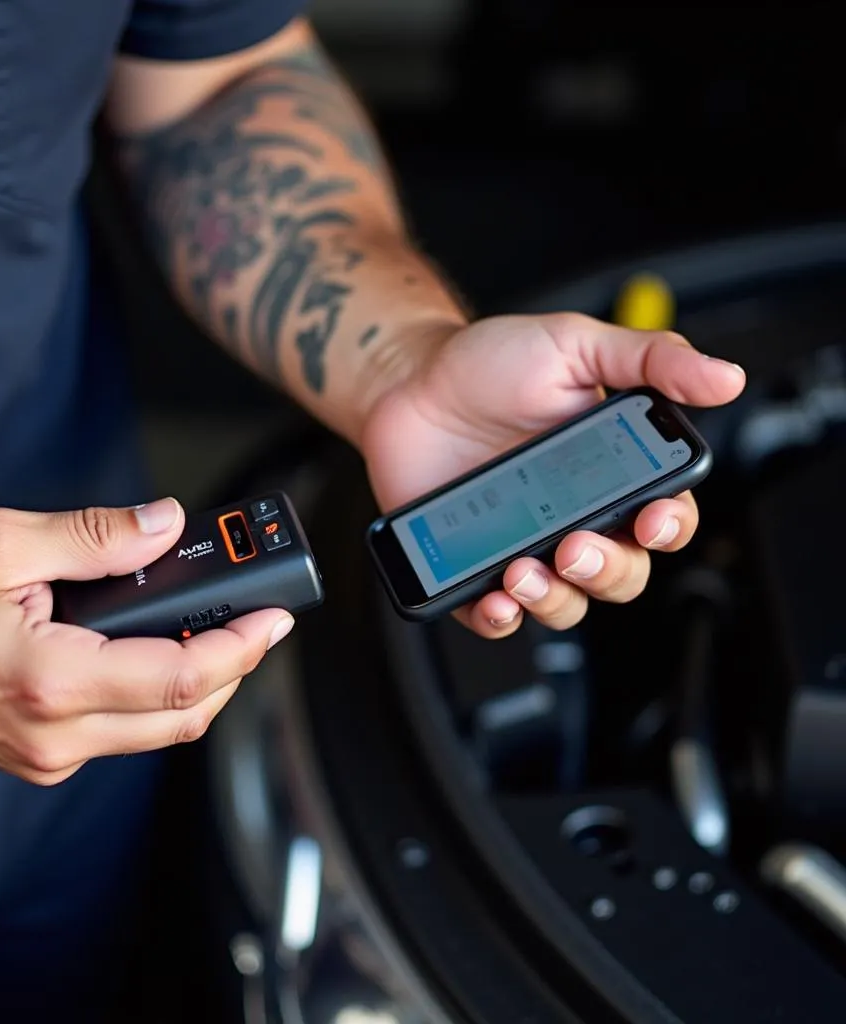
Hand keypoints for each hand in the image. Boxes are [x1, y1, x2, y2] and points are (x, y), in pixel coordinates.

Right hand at [0, 498, 293, 783]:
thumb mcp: (1, 540)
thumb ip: (94, 536)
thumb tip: (163, 525)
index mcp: (50, 679)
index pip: (178, 678)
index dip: (240, 648)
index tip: (274, 619)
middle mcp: (54, 733)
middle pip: (183, 717)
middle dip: (236, 669)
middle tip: (260, 623)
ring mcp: (47, 753)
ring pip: (157, 731)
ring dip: (201, 685)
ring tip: (222, 631)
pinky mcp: (39, 754)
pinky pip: (124, 733)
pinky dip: (159, 697)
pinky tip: (166, 655)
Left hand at [360, 313, 745, 637]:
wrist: (406, 382)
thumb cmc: (488, 363)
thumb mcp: (574, 346)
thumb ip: (649, 358)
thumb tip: (725, 376)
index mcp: (613, 469)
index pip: (665, 516)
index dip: (668, 527)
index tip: (651, 519)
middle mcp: (575, 515)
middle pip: (620, 572)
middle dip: (606, 570)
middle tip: (574, 546)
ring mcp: (526, 544)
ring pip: (566, 601)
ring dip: (555, 598)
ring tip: (525, 571)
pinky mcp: (476, 566)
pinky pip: (498, 613)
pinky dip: (501, 617)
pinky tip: (496, 600)